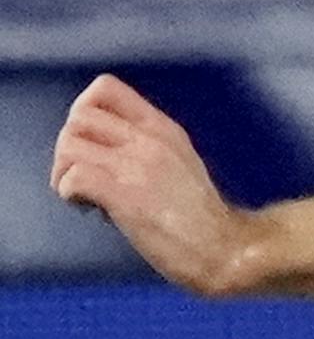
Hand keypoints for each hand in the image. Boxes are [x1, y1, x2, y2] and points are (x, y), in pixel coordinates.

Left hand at [50, 75, 252, 293]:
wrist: (224, 249)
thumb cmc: (200, 217)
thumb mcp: (179, 162)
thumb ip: (145, 147)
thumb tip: (97, 152)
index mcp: (162, 129)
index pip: (105, 89)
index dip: (83, 112)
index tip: (92, 145)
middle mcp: (149, 140)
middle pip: (78, 116)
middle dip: (69, 146)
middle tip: (83, 175)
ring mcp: (137, 167)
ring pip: (69, 144)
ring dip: (64, 171)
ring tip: (84, 195)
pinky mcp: (125, 196)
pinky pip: (74, 178)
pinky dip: (70, 194)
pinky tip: (91, 208)